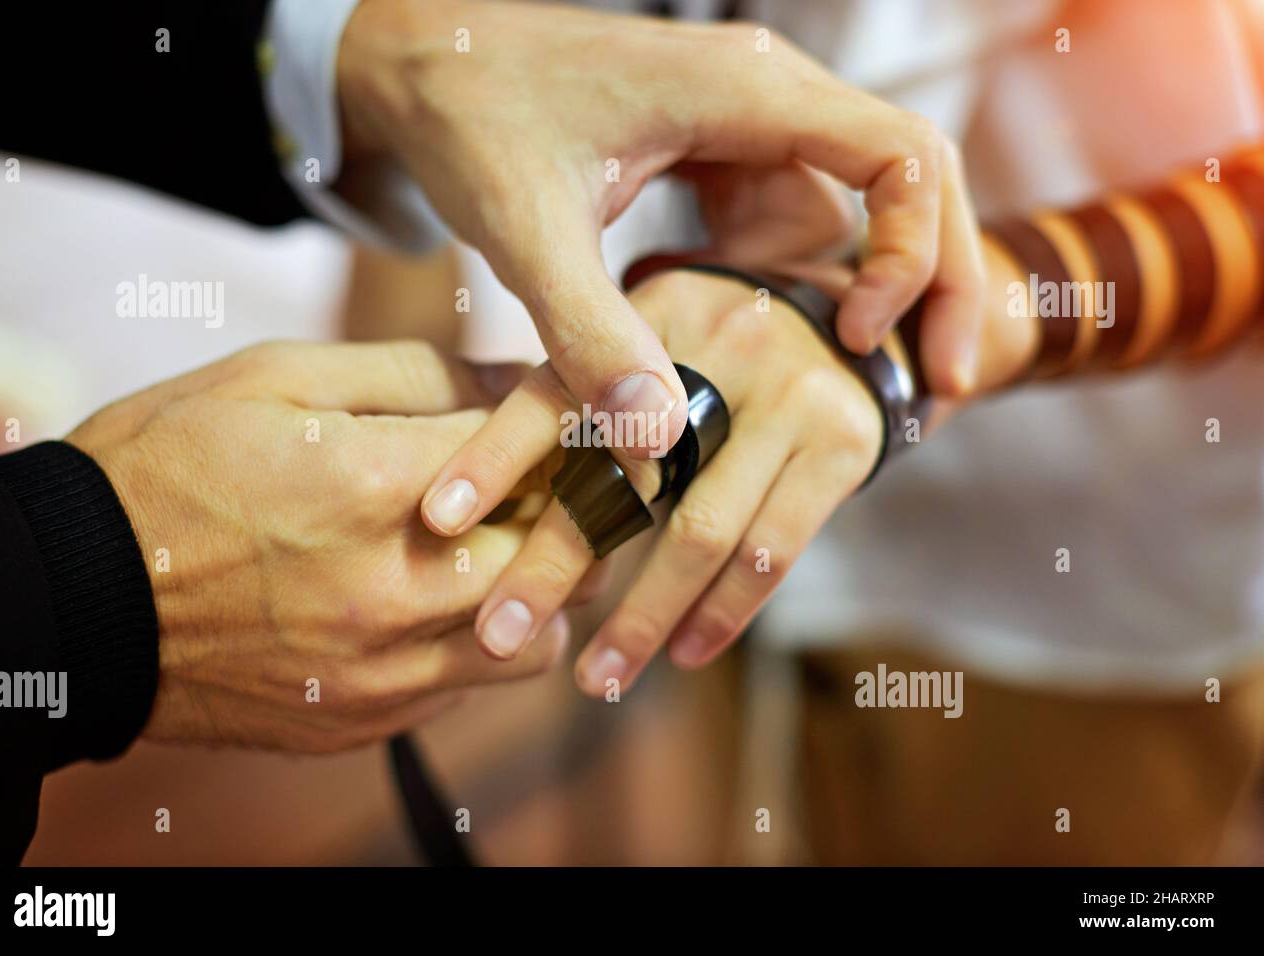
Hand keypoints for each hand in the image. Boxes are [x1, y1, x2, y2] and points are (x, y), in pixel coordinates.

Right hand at [67, 341, 569, 751]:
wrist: (73, 598)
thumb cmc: (167, 467)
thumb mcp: (276, 377)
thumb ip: (412, 372)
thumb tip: (510, 377)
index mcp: (370, 485)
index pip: (530, 454)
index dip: (551, 430)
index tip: (548, 422)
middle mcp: (390, 590)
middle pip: (556, 556)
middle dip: (563, 511)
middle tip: (542, 483)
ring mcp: (379, 670)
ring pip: (533, 640)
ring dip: (533, 591)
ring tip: (492, 551)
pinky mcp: (361, 720)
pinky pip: (468, 688)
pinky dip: (473, 643)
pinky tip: (434, 604)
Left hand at [336, 0, 983, 501]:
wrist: (419, 60)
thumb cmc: (469, 115)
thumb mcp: (526, 229)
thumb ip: (589, 332)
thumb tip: (659, 444)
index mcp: (748, 91)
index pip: (903, 155)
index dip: (915, 253)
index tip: (864, 340)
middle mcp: (768, 99)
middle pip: (910, 181)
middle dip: (929, 282)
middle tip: (937, 385)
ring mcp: (747, 127)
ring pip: (846, 214)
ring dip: (842, 294)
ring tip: (824, 383)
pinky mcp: (717, 157)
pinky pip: (783, 225)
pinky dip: (779, 285)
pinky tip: (738, 338)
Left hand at [420, 270, 884, 695]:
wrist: (866, 322)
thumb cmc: (725, 349)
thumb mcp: (656, 336)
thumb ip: (590, 392)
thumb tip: (490, 488)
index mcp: (649, 314)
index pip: (557, 391)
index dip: (493, 457)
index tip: (438, 522)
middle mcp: (718, 342)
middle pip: (621, 473)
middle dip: (554, 564)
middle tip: (498, 634)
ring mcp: (789, 392)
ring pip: (698, 530)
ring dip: (643, 617)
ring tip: (596, 678)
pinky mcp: (844, 442)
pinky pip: (772, 551)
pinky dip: (723, 612)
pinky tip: (683, 654)